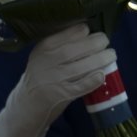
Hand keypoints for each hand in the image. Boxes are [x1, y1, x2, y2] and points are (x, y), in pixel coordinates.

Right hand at [0, 24, 114, 136]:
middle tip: (106, 41)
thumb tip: (91, 31)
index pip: (67, 34)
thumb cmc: (41, 76)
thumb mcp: (44, 56)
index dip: (83, 30)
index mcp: (43, 48)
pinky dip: (93, 80)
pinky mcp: (60, 95)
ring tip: (111, 55)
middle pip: (75, 49)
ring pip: (81, 66)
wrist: (26, 106)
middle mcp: (46, 63)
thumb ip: (62, 44)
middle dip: (96, 42)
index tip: (92, 30)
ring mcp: (53, 80)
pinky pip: (81, 86)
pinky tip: (102, 75)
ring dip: (101, 59)